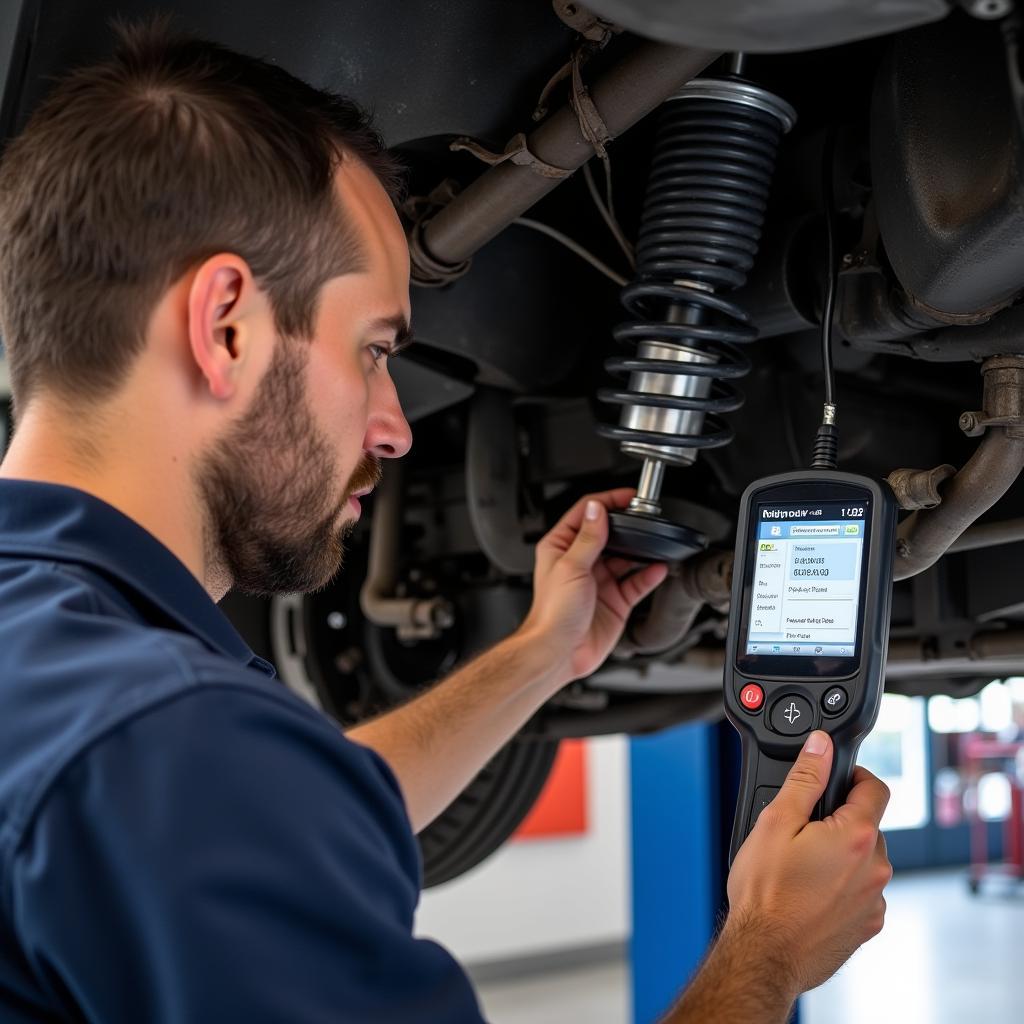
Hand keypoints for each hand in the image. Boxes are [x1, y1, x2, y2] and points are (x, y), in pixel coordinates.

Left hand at [517, 489, 668, 686]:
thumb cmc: (552, 614)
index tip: (627, 497)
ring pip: (626, 558)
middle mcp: (580, 562)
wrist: (559, 653)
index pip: (586, 514)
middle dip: (627, 527)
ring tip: (655, 542)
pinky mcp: (615, 600)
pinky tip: (658, 568)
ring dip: (641, 551)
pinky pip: (637, 582)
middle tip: (645, 519)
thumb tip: (598, 509)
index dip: (607, 502)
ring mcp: (599, 581)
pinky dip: (649, 574)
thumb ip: (588, 538)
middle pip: (609, 534)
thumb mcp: (571, 566)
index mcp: (561, 547)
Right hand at [725, 731, 892, 999]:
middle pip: (867, 825)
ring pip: (863, 860)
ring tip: (801, 867)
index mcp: (856, 836)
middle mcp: (876, 868)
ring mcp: (874, 900)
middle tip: (802, 830)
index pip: (875, 787)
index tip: (835, 779)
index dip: (854, 777)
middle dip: (840, 820)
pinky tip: (809, 892)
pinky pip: (861, 891)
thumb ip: (805, 778)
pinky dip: (841, 886)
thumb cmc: (765, 893)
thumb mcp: (775, 822)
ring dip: (841, 855)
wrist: (764, 954)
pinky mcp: (867, 925)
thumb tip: (821, 746)